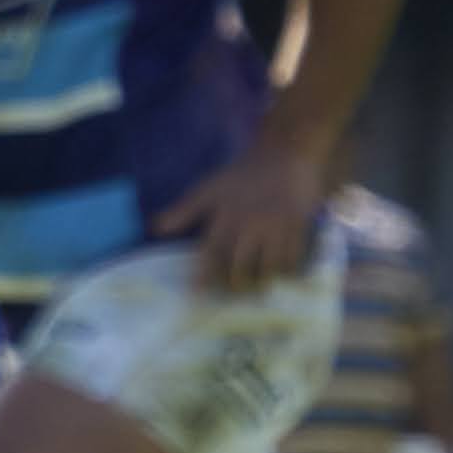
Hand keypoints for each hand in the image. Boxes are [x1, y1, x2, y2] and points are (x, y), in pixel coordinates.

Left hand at [153, 137, 326, 291]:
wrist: (283, 157)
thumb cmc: (240, 176)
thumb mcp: (207, 190)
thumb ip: (182, 212)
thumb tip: (154, 228)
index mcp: (225, 216)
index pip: (211, 254)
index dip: (203, 277)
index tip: (197, 295)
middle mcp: (250, 225)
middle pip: (239, 267)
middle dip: (233, 285)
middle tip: (229, 292)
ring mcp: (276, 229)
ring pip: (266, 269)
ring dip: (259, 282)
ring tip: (253, 289)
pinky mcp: (298, 229)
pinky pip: (292, 260)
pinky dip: (284, 272)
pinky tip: (278, 276)